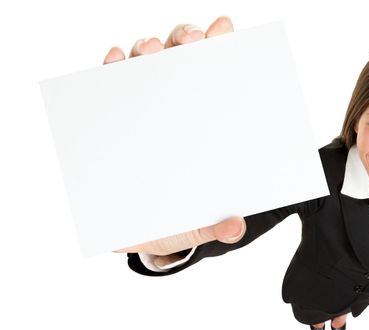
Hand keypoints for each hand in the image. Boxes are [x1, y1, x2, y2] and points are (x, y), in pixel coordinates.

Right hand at [107, 16, 241, 255]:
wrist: (130, 233)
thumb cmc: (171, 220)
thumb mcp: (196, 223)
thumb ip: (215, 224)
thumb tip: (235, 227)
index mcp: (203, 125)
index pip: (215, 79)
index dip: (220, 50)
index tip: (224, 31)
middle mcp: (174, 109)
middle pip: (182, 62)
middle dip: (185, 41)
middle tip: (191, 40)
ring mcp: (141, 110)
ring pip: (145, 67)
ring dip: (148, 50)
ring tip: (151, 49)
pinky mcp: (110, 118)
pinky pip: (107, 86)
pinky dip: (110, 68)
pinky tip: (114, 59)